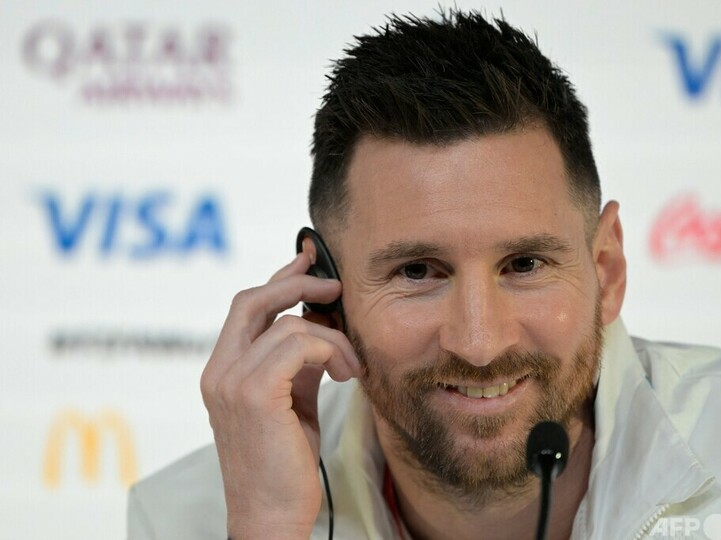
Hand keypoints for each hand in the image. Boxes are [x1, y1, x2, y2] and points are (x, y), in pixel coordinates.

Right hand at [200, 242, 360, 539]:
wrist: (270, 515)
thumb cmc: (284, 464)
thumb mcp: (292, 402)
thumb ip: (298, 363)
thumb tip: (321, 326)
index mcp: (222, 370)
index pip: (245, 306)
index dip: (278, 277)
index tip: (308, 260)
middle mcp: (218, 370)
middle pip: (253, 298)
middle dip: (298, 281)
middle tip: (335, 286)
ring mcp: (231, 381)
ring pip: (289, 324)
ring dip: (333, 338)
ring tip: (351, 366)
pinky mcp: (254, 393)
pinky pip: (300, 344)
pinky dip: (331, 351)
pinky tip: (345, 375)